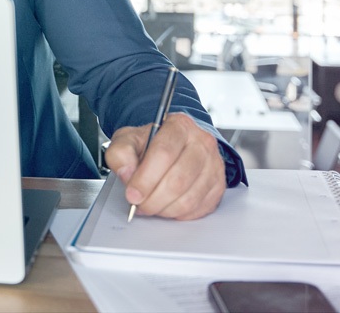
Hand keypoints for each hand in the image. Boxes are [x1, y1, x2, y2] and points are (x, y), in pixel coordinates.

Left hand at [104, 112, 225, 220]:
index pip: (164, 153)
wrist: (173, 146)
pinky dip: (178, 214)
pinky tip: (166, 206)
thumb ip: (120, 153)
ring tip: (150, 205)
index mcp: (179, 125)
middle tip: (138, 205)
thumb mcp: (128, 140)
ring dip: (164, 209)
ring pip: (189, 198)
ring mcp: (214, 164)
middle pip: (178, 180)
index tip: (132, 195)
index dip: (146, 178)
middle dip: (153, 199)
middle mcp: (202, 142)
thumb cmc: (151, 144)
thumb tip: (127, 173)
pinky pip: (199, 208)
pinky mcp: (219, 185)